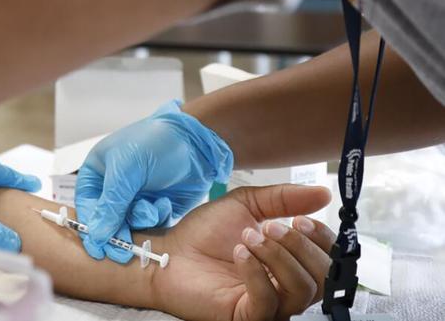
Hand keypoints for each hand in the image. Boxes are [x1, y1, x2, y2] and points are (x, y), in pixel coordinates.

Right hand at [76, 100, 233, 261]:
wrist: (196, 140)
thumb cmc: (155, 142)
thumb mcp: (126, 170)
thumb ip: (110, 204)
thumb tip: (96, 234)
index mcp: (98, 173)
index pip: (86, 206)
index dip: (90, 228)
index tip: (97, 248)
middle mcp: (114, 187)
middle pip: (107, 221)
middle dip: (117, 233)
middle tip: (124, 252)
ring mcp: (136, 197)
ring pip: (130, 224)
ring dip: (141, 220)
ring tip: (152, 209)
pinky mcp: (157, 206)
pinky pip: (151, 224)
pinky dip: (157, 217)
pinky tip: (165, 204)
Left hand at [151, 184, 335, 320]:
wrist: (170, 253)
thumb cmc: (205, 233)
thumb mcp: (246, 204)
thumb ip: (284, 199)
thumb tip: (323, 192)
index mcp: (291, 262)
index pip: (329, 260)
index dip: (322, 239)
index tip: (301, 220)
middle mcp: (286, 287)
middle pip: (322, 277)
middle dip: (300, 246)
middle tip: (270, 227)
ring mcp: (270, 305)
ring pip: (301, 290)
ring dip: (278, 256)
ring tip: (248, 237)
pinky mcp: (248, 316)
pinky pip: (268, 301)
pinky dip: (256, 272)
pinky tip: (239, 253)